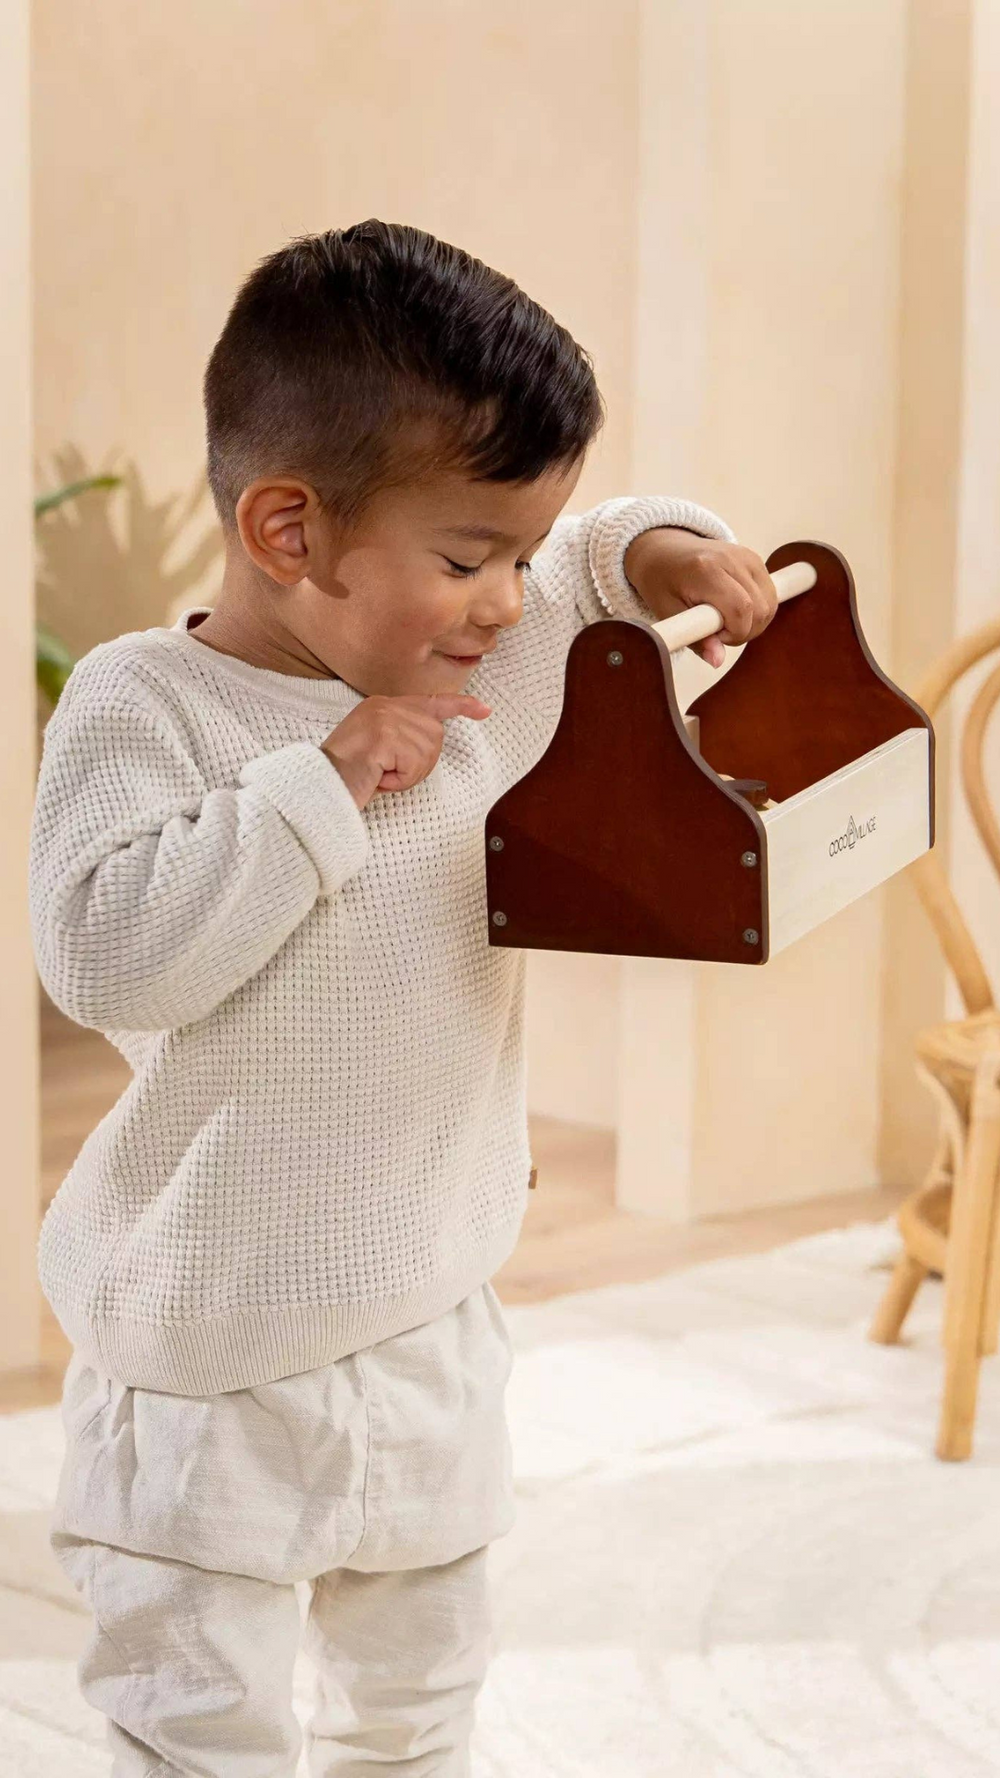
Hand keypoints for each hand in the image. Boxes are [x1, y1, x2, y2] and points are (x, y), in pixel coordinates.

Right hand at [321, 693, 491, 809]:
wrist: (318, 788)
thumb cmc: (347, 776)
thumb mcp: (379, 750)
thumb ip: (403, 737)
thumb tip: (433, 736)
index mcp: (382, 705)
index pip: (431, 701)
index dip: (461, 706)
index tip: (485, 710)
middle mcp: (384, 706)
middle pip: (435, 736)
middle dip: (419, 764)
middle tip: (387, 774)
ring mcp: (384, 719)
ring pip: (427, 753)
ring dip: (408, 775)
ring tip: (378, 775)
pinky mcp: (383, 737)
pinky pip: (414, 766)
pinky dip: (400, 781)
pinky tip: (377, 778)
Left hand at [623, 529, 776, 667]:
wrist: (665, 551)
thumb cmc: (662, 581)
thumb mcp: (667, 612)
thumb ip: (693, 637)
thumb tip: (717, 661)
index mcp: (706, 569)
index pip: (741, 609)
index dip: (734, 633)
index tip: (713, 635)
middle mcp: (733, 558)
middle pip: (761, 610)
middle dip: (744, 632)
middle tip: (716, 631)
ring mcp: (748, 557)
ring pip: (770, 605)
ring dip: (752, 624)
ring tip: (724, 621)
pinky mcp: (756, 560)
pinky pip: (770, 597)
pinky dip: (757, 612)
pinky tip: (734, 610)